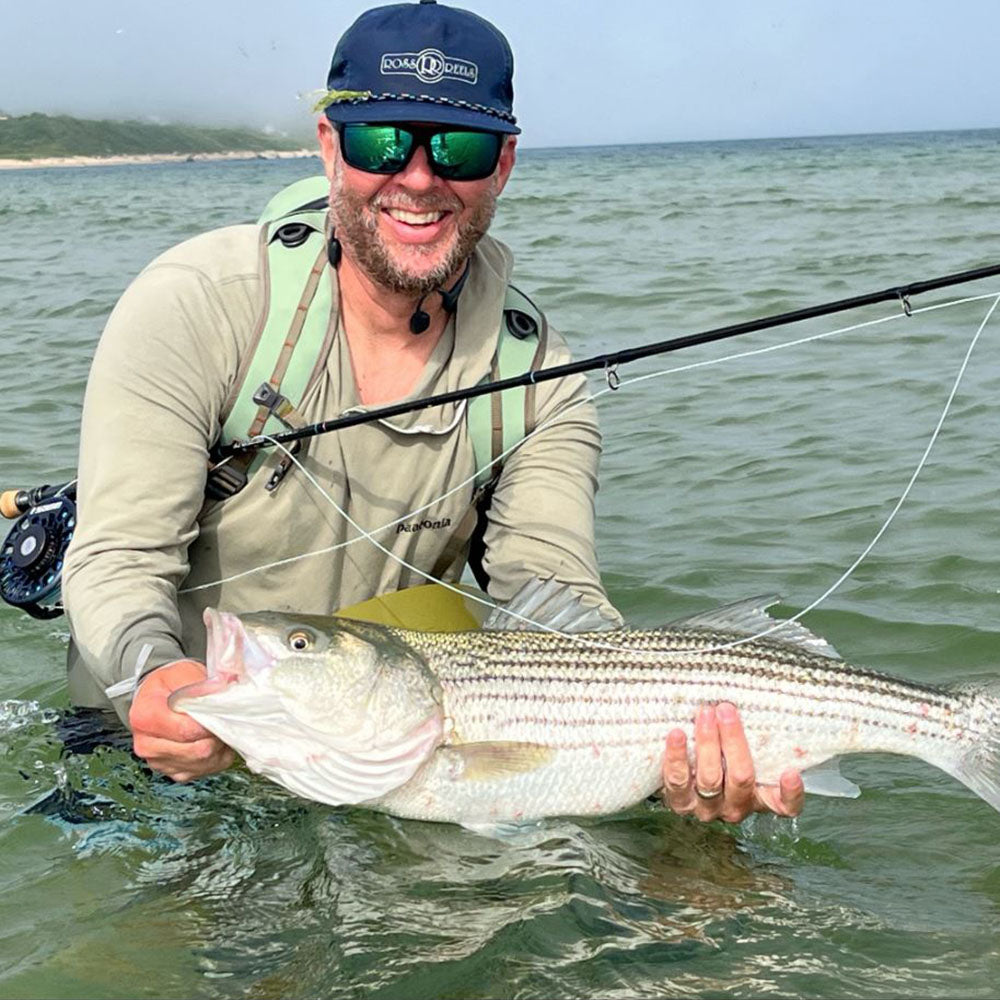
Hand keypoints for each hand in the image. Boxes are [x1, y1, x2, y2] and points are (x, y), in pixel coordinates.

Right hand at [129, 659, 234, 781]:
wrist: (158, 696)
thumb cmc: (170, 684)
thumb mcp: (182, 673)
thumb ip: (201, 685)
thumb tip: (221, 691)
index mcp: (145, 717)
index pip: (186, 730)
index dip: (211, 722)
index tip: (223, 711)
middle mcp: (146, 745)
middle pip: (197, 751)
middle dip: (217, 735)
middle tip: (225, 719)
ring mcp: (159, 762)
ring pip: (204, 763)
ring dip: (219, 747)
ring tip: (218, 727)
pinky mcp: (173, 772)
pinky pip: (205, 770)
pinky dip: (216, 757)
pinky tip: (214, 739)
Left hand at [662, 702, 803, 822]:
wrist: (683, 777)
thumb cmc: (722, 758)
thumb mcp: (744, 752)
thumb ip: (755, 738)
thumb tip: (754, 699)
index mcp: (760, 798)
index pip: (786, 805)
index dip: (791, 793)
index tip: (790, 772)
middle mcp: (736, 807)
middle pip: (741, 778)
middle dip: (733, 741)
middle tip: (726, 710)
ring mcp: (707, 808)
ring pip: (709, 779)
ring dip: (706, 742)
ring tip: (703, 714)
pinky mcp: (680, 803)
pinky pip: (676, 781)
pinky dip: (676, 757)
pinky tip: (676, 734)